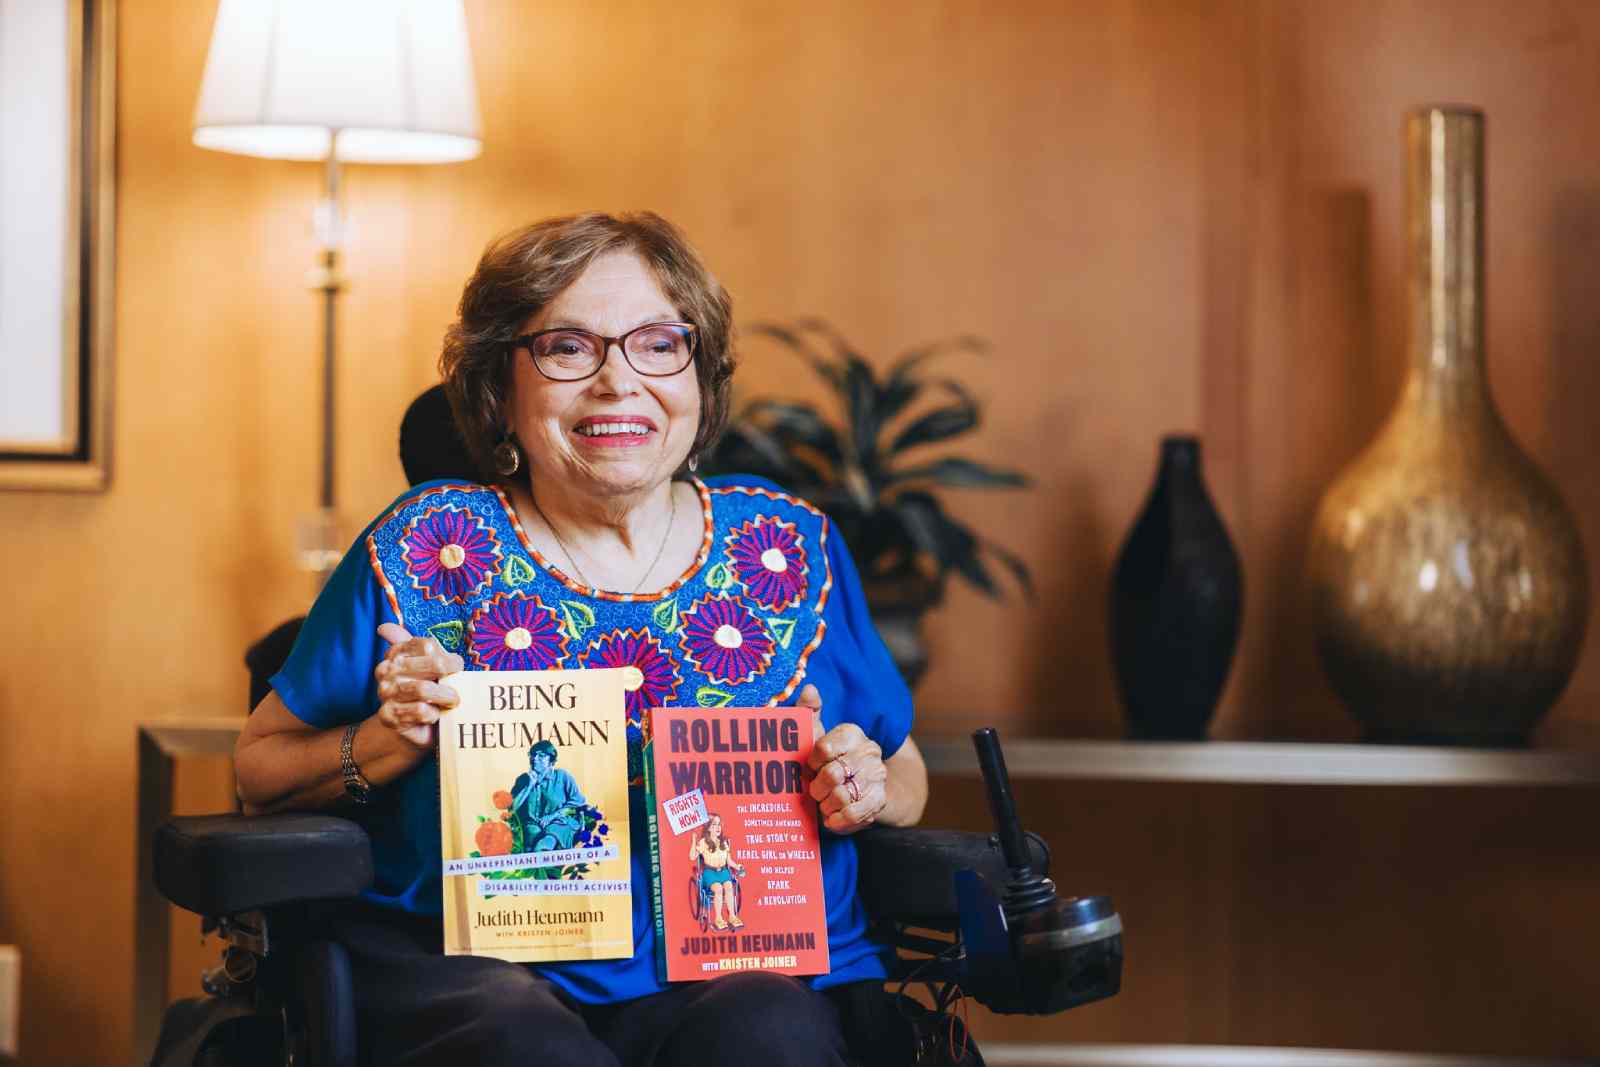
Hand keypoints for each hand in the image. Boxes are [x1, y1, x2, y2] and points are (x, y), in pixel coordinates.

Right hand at [372, 622, 462, 747]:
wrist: (414, 729)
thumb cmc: (427, 694)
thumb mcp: (428, 667)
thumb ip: (417, 646)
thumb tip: (384, 628)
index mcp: (396, 653)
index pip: (428, 645)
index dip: (449, 658)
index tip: (455, 668)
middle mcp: (386, 670)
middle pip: (432, 665)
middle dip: (450, 677)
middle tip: (457, 688)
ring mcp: (385, 693)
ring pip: (424, 689)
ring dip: (445, 697)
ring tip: (450, 702)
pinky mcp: (389, 716)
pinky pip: (420, 711)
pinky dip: (434, 715)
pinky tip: (433, 716)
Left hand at [799, 685, 886, 834]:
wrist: (862, 791)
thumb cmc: (831, 762)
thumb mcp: (817, 738)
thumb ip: (809, 714)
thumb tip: (809, 689)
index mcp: (851, 733)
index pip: (822, 748)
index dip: (811, 763)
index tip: (811, 767)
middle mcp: (869, 751)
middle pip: (832, 774)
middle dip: (817, 788)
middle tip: (814, 791)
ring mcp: (877, 776)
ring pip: (841, 796)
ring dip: (826, 805)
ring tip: (824, 804)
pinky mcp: (880, 800)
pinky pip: (855, 814)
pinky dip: (839, 820)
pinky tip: (832, 819)